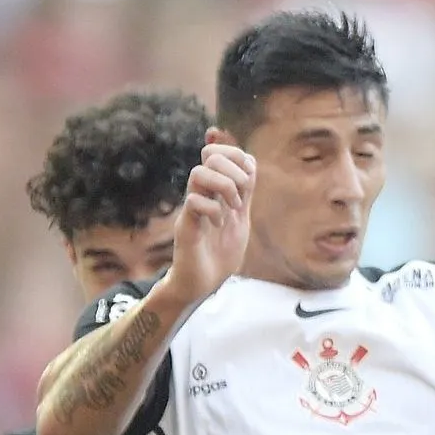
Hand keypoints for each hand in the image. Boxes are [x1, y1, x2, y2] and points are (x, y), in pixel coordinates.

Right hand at [159, 143, 252, 302]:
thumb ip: (244, 190)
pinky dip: (213, 210)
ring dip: (224, 187)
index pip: (218, 152)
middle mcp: (201, 193)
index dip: (235, 154)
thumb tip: (249, 161)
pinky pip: (193, 201)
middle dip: (234, 171)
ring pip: (198, 172)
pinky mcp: (185, 225)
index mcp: (214, 190)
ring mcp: (191, 207)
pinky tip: (219, 224)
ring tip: (233, 208)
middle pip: (210, 156)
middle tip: (241, 197)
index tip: (248, 178)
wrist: (204, 282)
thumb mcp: (240, 215)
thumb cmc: (221, 250)